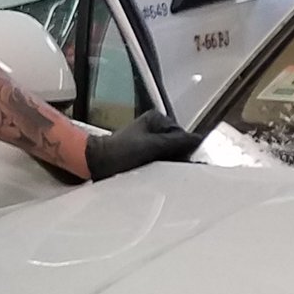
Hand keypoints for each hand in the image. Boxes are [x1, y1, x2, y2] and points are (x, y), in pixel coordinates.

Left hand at [85, 111, 204, 180]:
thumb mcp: (152, 146)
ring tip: (160, 171)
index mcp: (156, 119)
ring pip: (170, 155)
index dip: (185, 149)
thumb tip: (197, 140)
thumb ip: (177, 142)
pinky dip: (160, 168)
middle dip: (176, 157)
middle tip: (171, 168)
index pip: (183, 134)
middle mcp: (153, 128)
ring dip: (168, 164)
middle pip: (177, 145)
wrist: (96, 164)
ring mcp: (148, 141)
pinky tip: (155, 173)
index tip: (185, 161)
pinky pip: (160, 161)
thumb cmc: (118, 153)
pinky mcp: (143, 154)